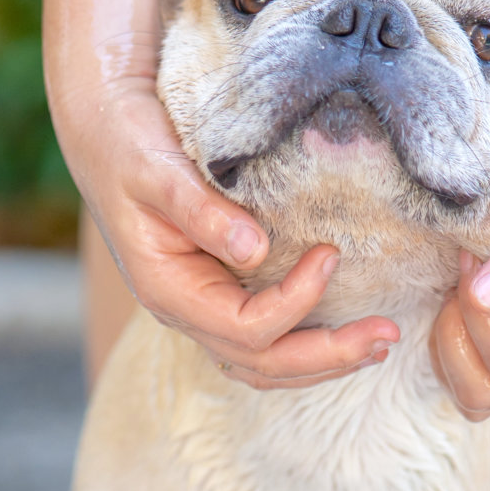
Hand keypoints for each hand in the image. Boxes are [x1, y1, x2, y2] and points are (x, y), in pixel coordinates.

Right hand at [66, 72, 399, 389]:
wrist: (104, 127)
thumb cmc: (127, 143)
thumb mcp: (156, 169)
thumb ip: (200, 210)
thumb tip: (255, 250)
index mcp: (167, 288)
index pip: (243, 326)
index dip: (295, 302)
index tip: (330, 253)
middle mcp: (183, 308)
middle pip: (260, 362)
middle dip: (328, 355)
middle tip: (386, 332)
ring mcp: (198, 304)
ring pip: (262, 363)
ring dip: (322, 359)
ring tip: (377, 343)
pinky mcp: (214, 289)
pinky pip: (261, 337)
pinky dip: (304, 341)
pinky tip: (341, 329)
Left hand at [430, 94, 489, 419]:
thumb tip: (482, 300)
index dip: (477, 313)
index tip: (474, 258)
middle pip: (487, 391)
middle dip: (456, 341)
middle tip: (458, 282)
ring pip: (475, 381)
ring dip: (450, 339)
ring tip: (459, 281)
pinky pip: (471, 352)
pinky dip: (451, 329)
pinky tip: (458, 282)